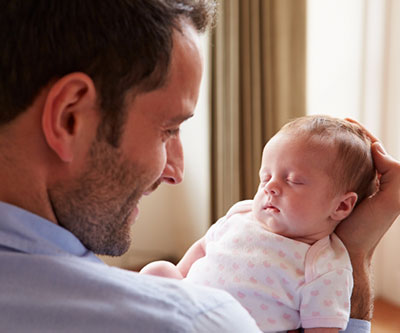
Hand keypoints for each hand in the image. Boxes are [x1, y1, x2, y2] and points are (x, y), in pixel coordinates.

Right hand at [335, 119, 399, 318]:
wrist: (344, 251)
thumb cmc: (368, 229)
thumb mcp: (392, 201)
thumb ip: (394, 174)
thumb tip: (376, 148)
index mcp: (378, 181)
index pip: (372, 149)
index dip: (361, 133)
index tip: (346, 119)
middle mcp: (361, 181)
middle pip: (353, 152)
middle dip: (342, 137)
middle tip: (328, 124)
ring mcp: (342, 187)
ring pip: (336, 161)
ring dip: (329, 147)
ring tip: (317, 135)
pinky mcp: (326, 193)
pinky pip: (323, 173)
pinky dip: (317, 162)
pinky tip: (309, 155)